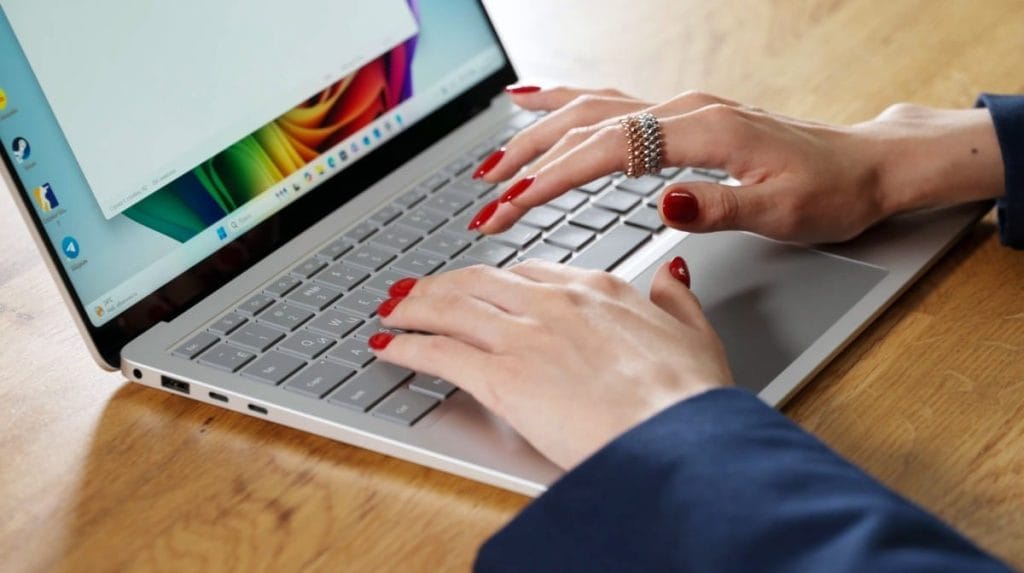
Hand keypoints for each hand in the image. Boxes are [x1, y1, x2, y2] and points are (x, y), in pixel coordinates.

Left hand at [370, 259, 732, 469]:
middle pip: (478, 282)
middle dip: (440, 286)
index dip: (494, 281)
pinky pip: (439, 352)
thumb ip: (676, 300)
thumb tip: (671, 275)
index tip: (479, 286)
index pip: (529, 274)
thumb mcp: (695, 335)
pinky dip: (407, 347)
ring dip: (413, 308)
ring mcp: (524, 336)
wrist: (678, 434)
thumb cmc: (690, 398)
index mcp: (596, 291)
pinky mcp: (501, 377)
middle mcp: (554, 303)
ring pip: (451, 308)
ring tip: (391, 312)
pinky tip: (389, 348)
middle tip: (417, 292)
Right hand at [470, 86, 1003, 242]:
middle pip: (587, 122)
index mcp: (705, 132)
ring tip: (492, 162)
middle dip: (528, 159)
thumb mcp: (783, 212)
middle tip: (485, 196)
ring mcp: (681, 109)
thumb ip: (721, 206)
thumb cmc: (828, 192)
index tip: (512, 206)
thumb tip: (663, 198)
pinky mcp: (681, 118)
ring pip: (591, 107)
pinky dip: (565, 103)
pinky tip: (535, 103)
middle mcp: (685, 110)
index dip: (555, 178)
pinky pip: (610, 102)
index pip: (608, 151)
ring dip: (537, 132)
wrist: (863, 167)